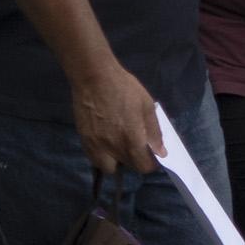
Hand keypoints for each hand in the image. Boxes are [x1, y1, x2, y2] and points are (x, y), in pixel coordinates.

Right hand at [70, 60, 163, 176]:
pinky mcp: (84, 139)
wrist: (94, 77)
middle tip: (135, 146)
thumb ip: (154, 132)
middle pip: (127, 166)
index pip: (143, 167)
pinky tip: (105, 142)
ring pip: (107, 167)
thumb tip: (160, 152)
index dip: (150, 163)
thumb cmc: (124, 88)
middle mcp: (113, 148)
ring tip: (118, 147)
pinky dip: (102, 155)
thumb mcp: (147, 106)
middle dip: (134, 160)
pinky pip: (94, 157)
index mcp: (132, 141)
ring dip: (116, 162)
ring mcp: (96, 145)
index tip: (151, 154)